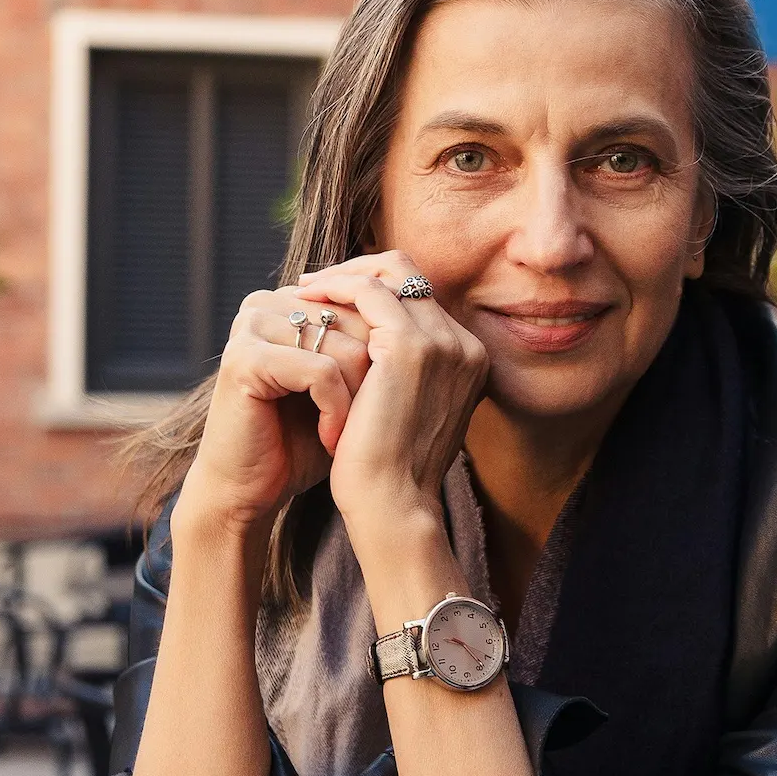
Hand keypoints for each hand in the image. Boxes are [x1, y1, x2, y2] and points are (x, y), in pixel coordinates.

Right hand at [176, 286, 372, 532]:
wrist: (250, 489)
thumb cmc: (303, 440)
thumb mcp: (346, 384)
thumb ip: (370, 342)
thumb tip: (424, 311)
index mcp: (291, 301)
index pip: (367, 305)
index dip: (385, 358)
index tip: (378, 402)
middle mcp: (268, 303)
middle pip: (360, 324)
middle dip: (372, 381)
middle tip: (363, 424)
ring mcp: (252, 326)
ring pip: (346, 348)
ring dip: (357, 403)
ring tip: (346, 436)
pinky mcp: (245, 357)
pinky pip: (321, 372)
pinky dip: (336, 412)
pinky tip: (330, 439)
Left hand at [295, 252, 488, 538]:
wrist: (392, 505)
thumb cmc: (391, 471)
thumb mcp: (409, 412)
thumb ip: (406, 375)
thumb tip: (369, 346)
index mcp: (470, 360)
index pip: (423, 297)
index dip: (379, 287)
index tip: (337, 296)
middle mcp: (465, 345)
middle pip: (411, 274)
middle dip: (361, 270)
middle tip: (317, 283)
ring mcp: (441, 342)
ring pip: (390, 273)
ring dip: (344, 274)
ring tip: (305, 289)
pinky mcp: (407, 346)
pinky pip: (368, 290)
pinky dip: (335, 287)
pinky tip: (306, 299)